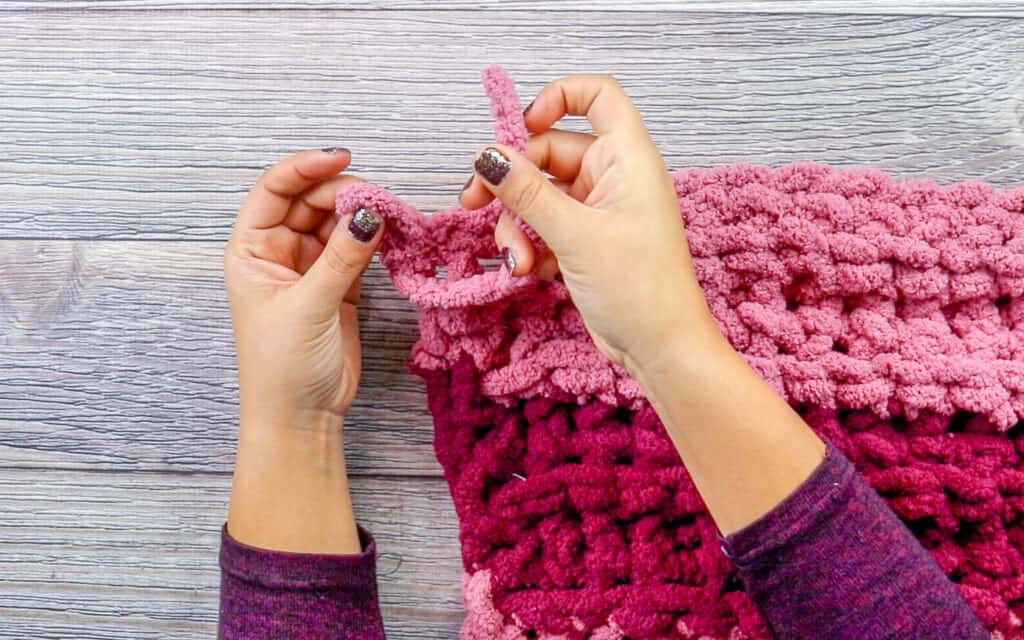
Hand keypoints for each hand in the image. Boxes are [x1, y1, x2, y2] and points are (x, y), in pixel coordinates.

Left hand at [224, 148, 382, 429]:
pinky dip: (374, 237)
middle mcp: (278, 253)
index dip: (304, 168)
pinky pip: (357, 248)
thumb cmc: (283, 366)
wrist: (301, 416)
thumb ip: (340, 258)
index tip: (340, 158)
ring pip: (337, 222)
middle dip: (342, 193)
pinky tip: (393, 232)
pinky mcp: (339, 285)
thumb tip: (370, 214)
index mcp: (251, 251)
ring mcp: (310, 267)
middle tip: (376, 199)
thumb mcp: (308, 306)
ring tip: (391, 214)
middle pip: (310, 202)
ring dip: (362, 214)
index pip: (273, 191)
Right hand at [459, 75, 724, 375]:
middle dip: (511, 182)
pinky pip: (544, 227)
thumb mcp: (575, 235)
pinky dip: (528, 245)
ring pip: (539, 196)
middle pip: (548, 153)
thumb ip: (527, 192)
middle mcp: (613, 177)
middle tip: (474, 203)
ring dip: (516, 224)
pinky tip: (526, 271)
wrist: (661, 350)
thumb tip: (487, 156)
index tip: (520, 127)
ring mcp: (598, 211)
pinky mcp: (585, 243)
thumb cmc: (640, 289)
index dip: (557, 99)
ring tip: (515, 259)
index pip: (597, 97)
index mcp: (626, 158)